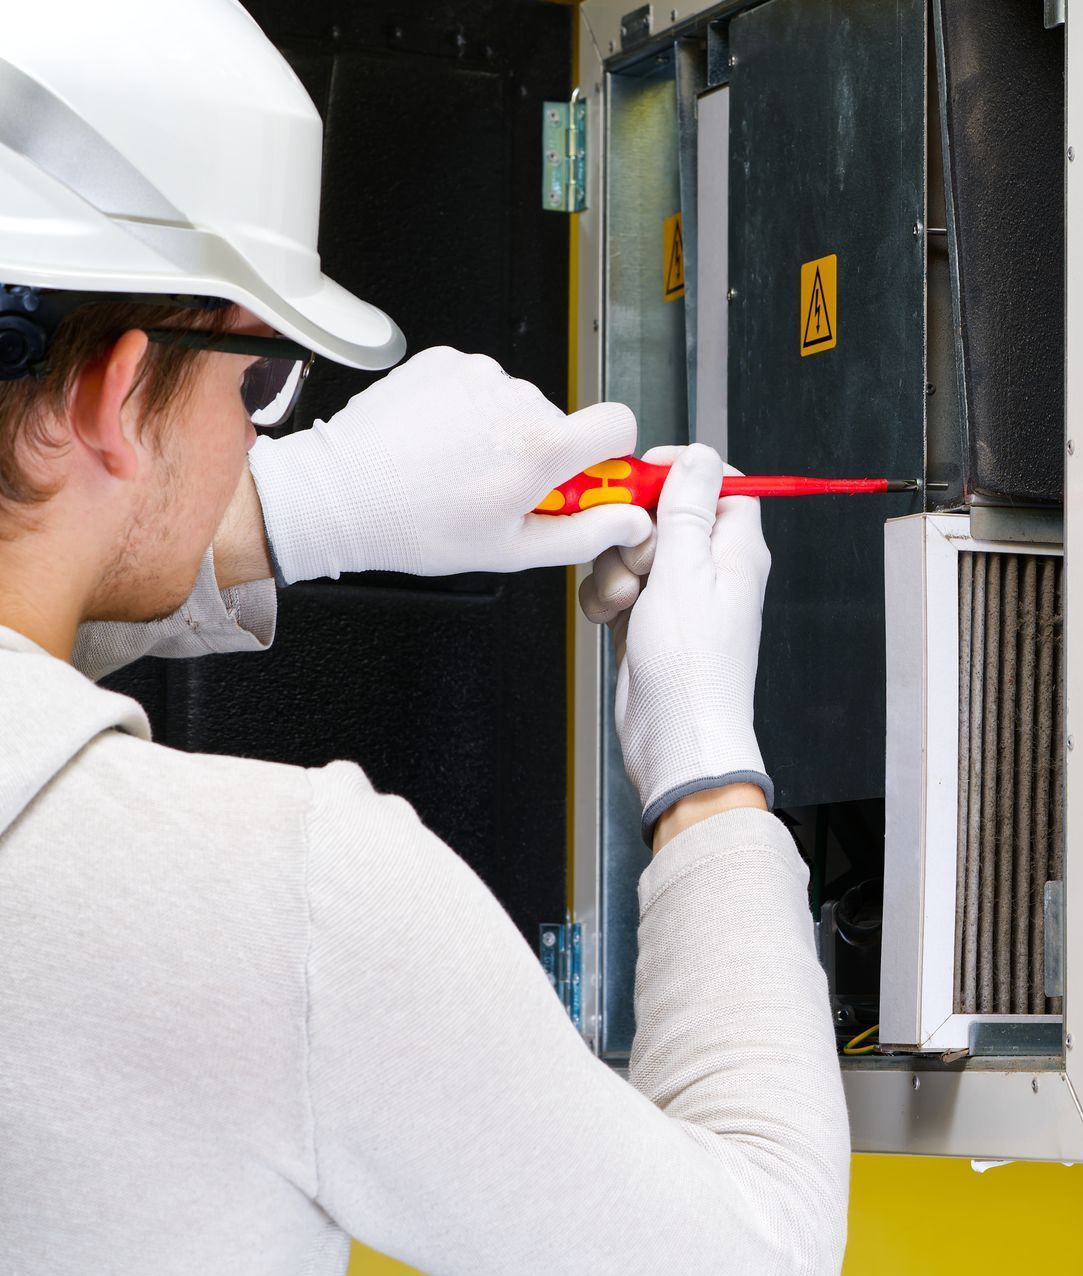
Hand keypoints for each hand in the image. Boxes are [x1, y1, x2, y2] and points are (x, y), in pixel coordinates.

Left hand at [247, 346, 651, 581]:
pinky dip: (465, 411)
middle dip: (539, 455)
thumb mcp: (513, 548)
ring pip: (515, 405)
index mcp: (541, 446)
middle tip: (495, 491)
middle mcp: (516, 398)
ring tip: (455, 468)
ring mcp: (478, 373)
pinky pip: (477, 386)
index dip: (611, 452)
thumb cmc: (417, 525)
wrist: (341, 492)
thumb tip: (630, 520)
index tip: (588, 475)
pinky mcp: (444, 360)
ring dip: (498, 433)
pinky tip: (437, 444)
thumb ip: (585, 532)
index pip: (619, 425)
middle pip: (559, 423)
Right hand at [582, 443, 772, 840]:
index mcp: (736, 551)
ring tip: (627, 603)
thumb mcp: (686, 574)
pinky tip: (613, 621)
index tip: (643, 478)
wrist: (674, 739)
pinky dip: (606, 600)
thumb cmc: (693, 671)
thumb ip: (687, 509)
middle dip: (634, 532)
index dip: (679, 474)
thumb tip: (699, 457)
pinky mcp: (649, 622)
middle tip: (640, 562)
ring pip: (631, 552)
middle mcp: (710, 571)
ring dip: (615, 571)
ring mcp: (678, 598)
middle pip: (662, 515)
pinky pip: (617, 588)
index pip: (717, 484)